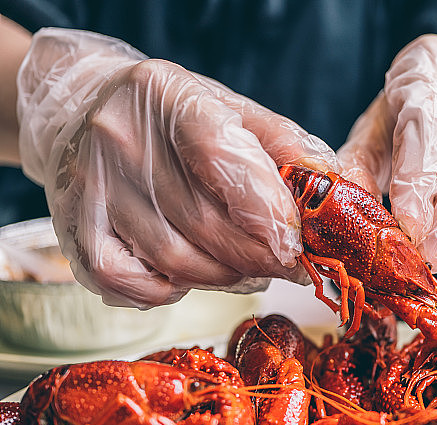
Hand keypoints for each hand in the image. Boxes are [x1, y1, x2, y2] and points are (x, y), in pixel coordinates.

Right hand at [17, 28, 338, 306]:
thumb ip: (288, 148)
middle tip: (287, 264)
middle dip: (260, 256)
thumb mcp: (235, 112)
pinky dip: (171, 292)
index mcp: (168, 96)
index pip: (222, 159)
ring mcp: (91, 187)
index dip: (267, 212)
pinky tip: (189, 276)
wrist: (83, 110)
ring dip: (226, 277)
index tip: (298, 243)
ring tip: (248, 268)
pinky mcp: (75, 230)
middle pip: (205, 223)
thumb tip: (337, 193)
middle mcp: (120, 138)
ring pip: (176, 261)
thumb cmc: (175, 117)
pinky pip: (132, 286)